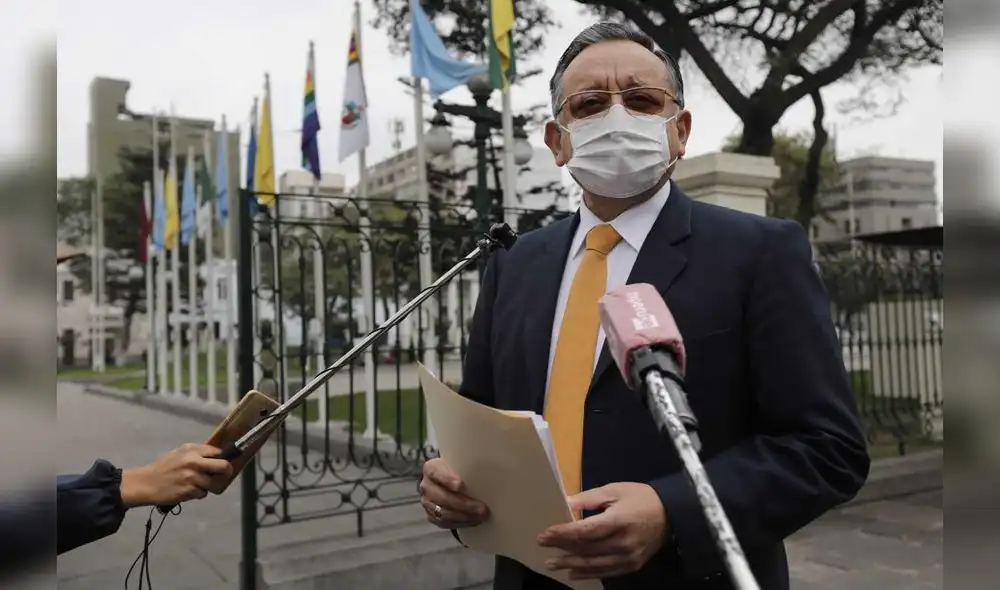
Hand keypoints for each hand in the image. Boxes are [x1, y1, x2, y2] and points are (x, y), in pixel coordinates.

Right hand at [120, 443, 233, 507]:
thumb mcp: (180, 453)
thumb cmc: (164, 467)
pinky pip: (203, 494)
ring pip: (215, 484)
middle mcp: (195, 462)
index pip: (218, 452)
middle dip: (226, 472)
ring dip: (209, 486)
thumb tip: (218, 454)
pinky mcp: (189, 491)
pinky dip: (198, 494)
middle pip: (224, 467)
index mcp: (192, 450)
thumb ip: (198, 452)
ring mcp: (193, 478)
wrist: (146, 483)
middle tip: (223, 475)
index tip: (224, 462)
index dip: (223, 458)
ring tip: (198, 484)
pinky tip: (188, 490)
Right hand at [418, 458, 488, 528]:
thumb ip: (468, 466)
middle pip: (442, 497)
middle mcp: (426, 486)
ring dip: (464, 516)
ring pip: (443, 513)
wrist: (447, 481)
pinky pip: (444, 523)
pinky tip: (473, 521)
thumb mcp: (459, 463)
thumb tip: (491, 471)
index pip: (436, 473)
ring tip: (481, 516)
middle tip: (482, 508)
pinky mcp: (431, 516)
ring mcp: (427, 502)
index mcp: (431, 469)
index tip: (461, 485)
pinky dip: (460, 523)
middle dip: (463, 504)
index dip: (448, 480)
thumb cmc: (458, 470)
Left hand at [537, 482, 666, 579]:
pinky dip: (589, 573)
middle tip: (542, 547)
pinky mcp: (633, 565)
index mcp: (618, 520)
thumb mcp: (615, 490)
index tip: (545, 534)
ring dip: (571, 565)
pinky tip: (574, 572)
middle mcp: (623, 543)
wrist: (672, 514)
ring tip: (553, 564)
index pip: (585, 531)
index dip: (563, 534)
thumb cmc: (641, 497)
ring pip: (594, 565)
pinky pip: (607, 572)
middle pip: (587, 549)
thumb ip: (589, 499)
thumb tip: (565, 504)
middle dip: (562, 548)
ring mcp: (629, 557)